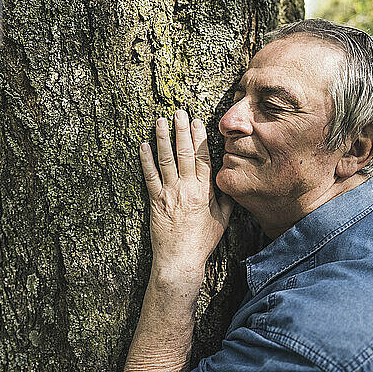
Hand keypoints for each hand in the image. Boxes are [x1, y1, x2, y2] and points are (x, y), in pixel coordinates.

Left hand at [139, 110, 233, 280]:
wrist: (181, 260)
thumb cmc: (202, 242)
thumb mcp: (222, 220)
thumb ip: (225, 199)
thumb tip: (228, 181)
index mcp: (204, 191)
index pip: (203, 158)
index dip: (199, 138)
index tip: (197, 121)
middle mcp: (186, 188)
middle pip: (183, 153)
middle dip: (181, 131)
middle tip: (179, 112)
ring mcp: (169, 193)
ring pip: (165, 160)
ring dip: (163, 138)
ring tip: (160, 121)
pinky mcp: (155, 201)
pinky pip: (149, 177)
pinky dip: (146, 160)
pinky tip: (144, 145)